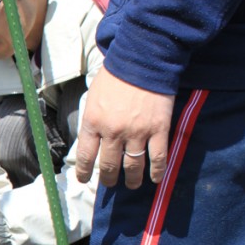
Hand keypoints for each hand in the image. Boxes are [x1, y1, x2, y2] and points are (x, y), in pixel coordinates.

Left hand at [75, 65, 175, 188]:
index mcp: (93, 123)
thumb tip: (93, 141)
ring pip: (133, 166)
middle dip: (109, 178)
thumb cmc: (115, 77)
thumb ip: (93, 121)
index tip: (85, 179)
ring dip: (132, 179)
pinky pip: (158, 157)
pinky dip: (157, 171)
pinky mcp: (159, 129)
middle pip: (110, 165)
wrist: (143, 60)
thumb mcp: (93, 99)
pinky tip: (155, 178)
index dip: (85, 172)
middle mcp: (113, 132)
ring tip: (132, 184)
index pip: (86, 156)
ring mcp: (137, 132)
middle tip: (111, 183)